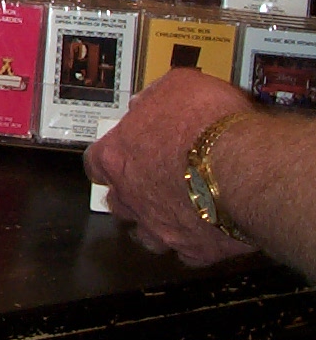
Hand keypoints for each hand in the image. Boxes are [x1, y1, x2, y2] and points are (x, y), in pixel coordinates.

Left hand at [84, 68, 256, 266]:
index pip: (95, 163)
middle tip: (152, 184)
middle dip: (130, 194)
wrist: (245, 168)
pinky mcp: (194, 249)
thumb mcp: (177, 86)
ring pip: (145, 234)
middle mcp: (130, 196)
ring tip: (175, 211)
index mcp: (117, 156)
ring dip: (156, 223)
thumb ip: (154, 97)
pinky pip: (186, 253)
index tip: (122, 156)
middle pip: (117, 202)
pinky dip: (193, 243)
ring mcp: (160, 228)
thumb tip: (144, 102)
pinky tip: (205, 231)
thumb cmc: (207, 122)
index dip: (110, 159)